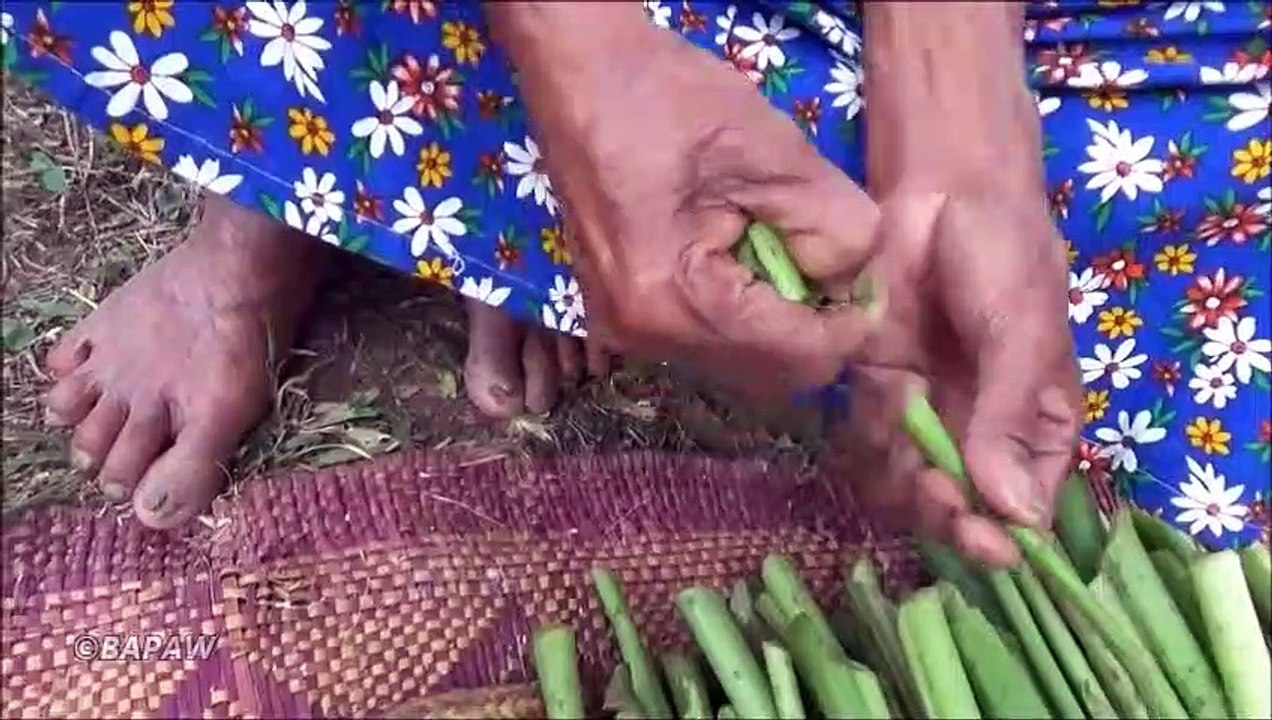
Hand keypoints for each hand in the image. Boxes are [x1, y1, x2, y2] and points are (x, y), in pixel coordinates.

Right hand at [489, 4, 884, 396]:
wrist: (579, 74)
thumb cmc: (669, 101)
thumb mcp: (775, 153)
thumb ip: (836, 228)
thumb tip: (857, 282)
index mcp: (675, 302)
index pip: (796, 357)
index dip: (849, 328)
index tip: (868, 283)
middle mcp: (642, 337)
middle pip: (766, 378)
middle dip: (812, 332)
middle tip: (829, 269)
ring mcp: (622, 332)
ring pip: (736, 366)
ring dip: (777, 327)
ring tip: (782, 255)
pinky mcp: (620, 315)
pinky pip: (703, 342)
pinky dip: (741, 317)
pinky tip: (743, 260)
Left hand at [835, 191, 1081, 566]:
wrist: (942, 186)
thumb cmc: (1006, 254)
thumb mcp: (1023, 333)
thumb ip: (1009, 417)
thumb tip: (1016, 512)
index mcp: (1037, 417)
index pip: (1029, 494)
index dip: (1011, 528)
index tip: (992, 548)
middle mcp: (980, 423)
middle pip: (965, 497)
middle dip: (953, 515)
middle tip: (942, 510)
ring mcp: (926, 405)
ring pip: (912, 476)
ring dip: (909, 490)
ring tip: (912, 478)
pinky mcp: (874, 383)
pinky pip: (867, 437)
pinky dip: (867, 450)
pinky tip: (871, 439)